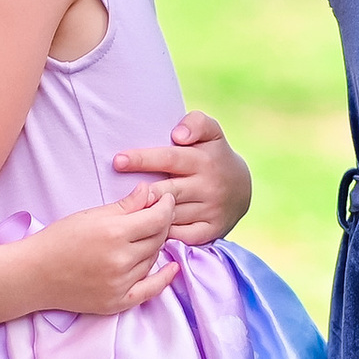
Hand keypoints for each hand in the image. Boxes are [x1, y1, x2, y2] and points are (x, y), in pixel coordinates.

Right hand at [30, 184, 178, 313]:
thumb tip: (150, 191)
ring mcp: (120, 283)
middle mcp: (121, 260)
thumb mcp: (91, 215)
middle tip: (158, 214)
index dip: (166, 206)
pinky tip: (172, 267)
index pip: (157, 218)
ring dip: (154, 246)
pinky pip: (150, 290)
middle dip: (162, 224)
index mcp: (115, 233)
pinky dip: (164, 279)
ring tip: (145, 235)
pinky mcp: (117, 302)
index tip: (166, 199)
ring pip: (153, 260)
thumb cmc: (58, 240)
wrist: (34, 274)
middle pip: (158, 239)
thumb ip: (125, 205)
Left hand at [111, 109, 252, 244]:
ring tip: (125, 215)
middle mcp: (208, 186)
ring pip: (172, 215)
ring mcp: (210, 210)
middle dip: (142, 192)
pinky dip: (165, 234)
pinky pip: (183, 235)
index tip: (118, 160)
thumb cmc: (214, 156)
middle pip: (167, 190)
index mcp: (203, 160)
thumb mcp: (212, 133)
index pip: (169, 158)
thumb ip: (197, 123)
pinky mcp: (212, 230)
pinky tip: (147, 231)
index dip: (143, 159)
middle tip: (116, 194)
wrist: (242, 189)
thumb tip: (178, 135)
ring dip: (149, 216)